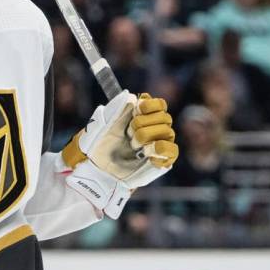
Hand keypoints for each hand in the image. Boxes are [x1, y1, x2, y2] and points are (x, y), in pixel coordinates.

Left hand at [62, 91, 177, 218]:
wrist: (96, 172)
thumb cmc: (97, 149)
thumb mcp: (101, 126)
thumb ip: (115, 109)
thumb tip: (130, 97)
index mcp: (140, 119)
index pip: (159, 105)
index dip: (150, 104)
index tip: (137, 109)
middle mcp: (152, 130)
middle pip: (164, 116)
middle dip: (144, 122)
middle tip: (128, 133)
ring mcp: (157, 146)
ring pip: (168, 131)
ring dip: (148, 135)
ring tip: (133, 145)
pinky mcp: (161, 161)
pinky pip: (172, 150)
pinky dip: (160, 148)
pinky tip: (146, 152)